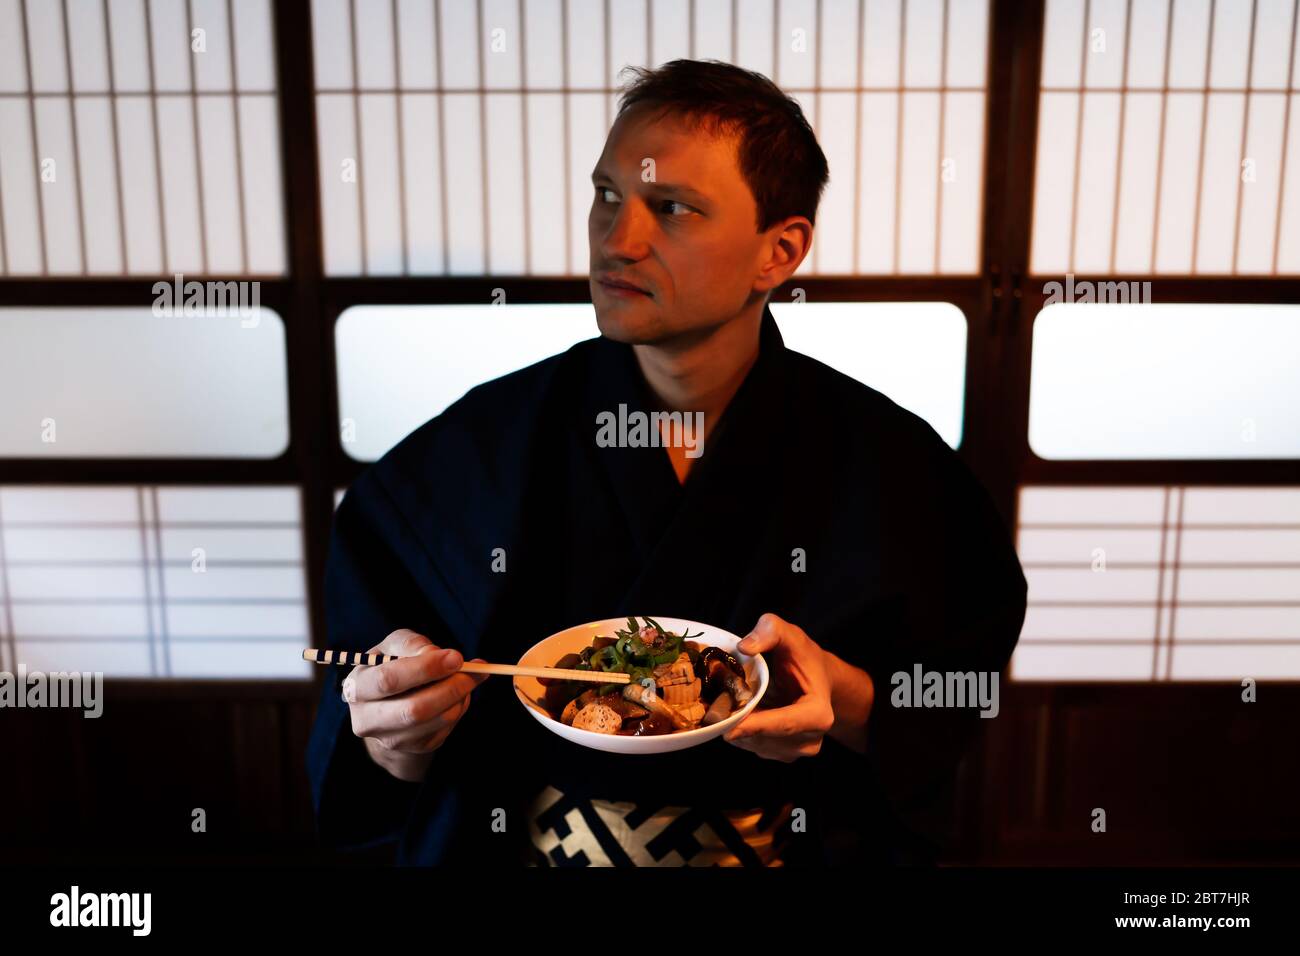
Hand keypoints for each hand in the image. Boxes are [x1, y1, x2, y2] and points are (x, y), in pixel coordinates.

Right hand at [341, 629, 487, 781]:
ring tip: (467, 678)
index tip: (456, 657)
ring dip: (460, 696)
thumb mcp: (395, 645)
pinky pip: (446, 728)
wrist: (389, 703)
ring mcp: (391, 739)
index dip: (425, 668)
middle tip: (473, 670)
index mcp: (356, 688)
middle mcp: (367, 720)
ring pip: (436, 720)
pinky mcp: (415, 748)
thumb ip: (413, 643)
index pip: (389, 680)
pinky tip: (458, 694)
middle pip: (414, 710)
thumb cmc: (392, 665)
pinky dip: (460, 707)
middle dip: (449, 687)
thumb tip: (440, 656)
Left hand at [722, 613, 836, 761]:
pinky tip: (735, 711)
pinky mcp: (780, 754)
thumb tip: (744, 647)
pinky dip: (739, 731)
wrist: (816, 677)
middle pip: (764, 738)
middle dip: (737, 724)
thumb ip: (770, 631)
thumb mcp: (789, 634)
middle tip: (712, 707)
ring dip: (735, 727)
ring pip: (754, 745)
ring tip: (725, 703)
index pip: (785, 724)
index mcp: (818, 714)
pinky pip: (752, 746)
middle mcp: (810, 740)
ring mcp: (795, 751)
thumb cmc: (802, 656)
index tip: (728, 729)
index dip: (756, 726)